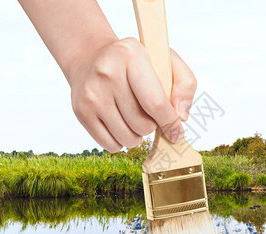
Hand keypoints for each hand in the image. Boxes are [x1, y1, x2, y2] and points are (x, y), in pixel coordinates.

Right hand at [68, 38, 196, 152]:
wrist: (90, 57)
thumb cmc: (134, 64)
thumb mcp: (165, 61)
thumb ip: (185, 85)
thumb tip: (181, 117)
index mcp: (131, 55)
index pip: (155, 102)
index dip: (170, 123)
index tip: (176, 133)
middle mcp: (107, 73)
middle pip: (142, 124)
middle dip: (152, 126)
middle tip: (147, 113)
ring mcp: (92, 93)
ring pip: (127, 138)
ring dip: (137, 135)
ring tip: (134, 119)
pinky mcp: (81, 111)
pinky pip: (110, 145)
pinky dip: (120, 141)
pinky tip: (120, 124)